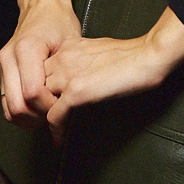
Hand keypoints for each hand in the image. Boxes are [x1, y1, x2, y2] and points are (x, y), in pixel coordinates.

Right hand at [0, 0, 83, 126]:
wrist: (42, 5)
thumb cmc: (58, 21)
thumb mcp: (71, 42)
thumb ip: (68, 72)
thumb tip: (71, 101)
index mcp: (26, 48)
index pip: (33, 92)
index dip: (50, 105)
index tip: (65, 105)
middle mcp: (9, 58)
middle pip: (17, 105)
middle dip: (38, 117)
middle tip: (57, 115)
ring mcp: (3, 66)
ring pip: (8, 108)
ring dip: (29, 118)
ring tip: (49, 114)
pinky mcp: (3, 72)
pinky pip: (7, 101)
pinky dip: (22, 111)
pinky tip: (39, 108)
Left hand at [41, 9, 183, 143]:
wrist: (147, 56)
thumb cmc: (131, 54)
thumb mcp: (97, 50)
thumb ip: (82, 59)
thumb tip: (80, 75)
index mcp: (69, 45)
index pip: (41, 68)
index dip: (43, 86)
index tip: (48, 101)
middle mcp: (63, 58)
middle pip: (36, 84)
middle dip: (40, 102)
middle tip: (46, 119)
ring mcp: (67, 75)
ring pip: (40, 101)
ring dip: (44, 116)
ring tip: (52, 129)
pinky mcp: (76, 91)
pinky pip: (54, 116)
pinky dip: (56, 130)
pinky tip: (60, 138)